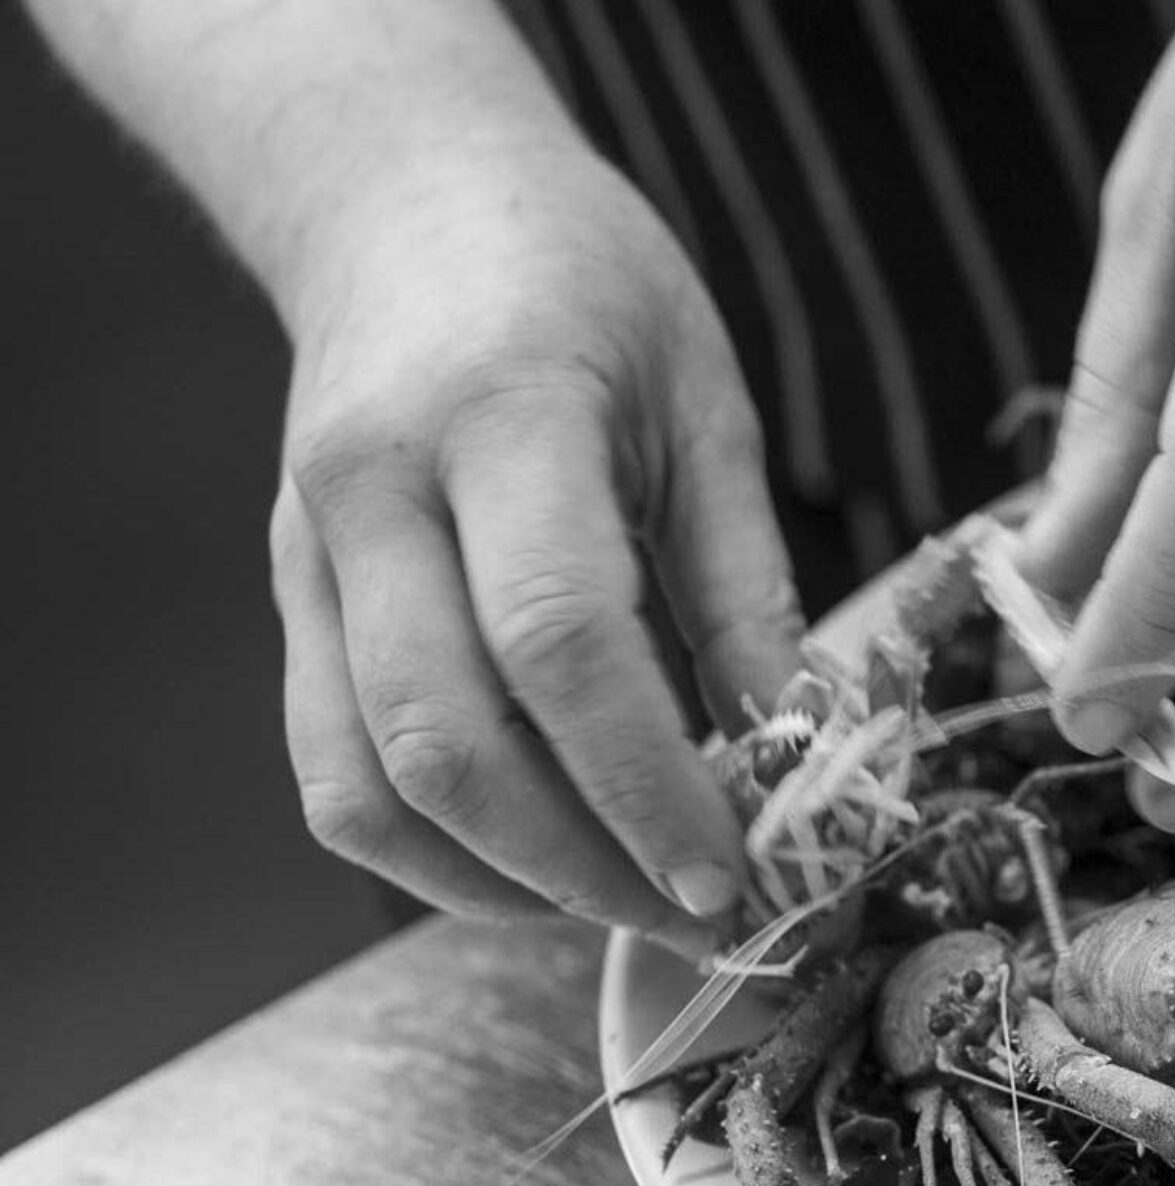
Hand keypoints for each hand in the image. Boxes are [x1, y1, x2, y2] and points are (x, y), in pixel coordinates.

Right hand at [268, 143, 801, 956]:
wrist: (402, 199)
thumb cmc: (584, 286)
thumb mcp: (708, 403)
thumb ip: (747, 586)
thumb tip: (799, 754)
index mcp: (499, 419)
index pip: (559, 641)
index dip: (644, 781)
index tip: (728, 870)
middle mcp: (372, 495)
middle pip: (445, 741)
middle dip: (579, 866)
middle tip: (693, 910)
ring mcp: (306, 556)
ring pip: (365, 788)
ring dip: (501, 884)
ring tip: (621, 899)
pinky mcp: (289, 604)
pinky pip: (333, 778)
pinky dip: (435, 854)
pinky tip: (537, 862)